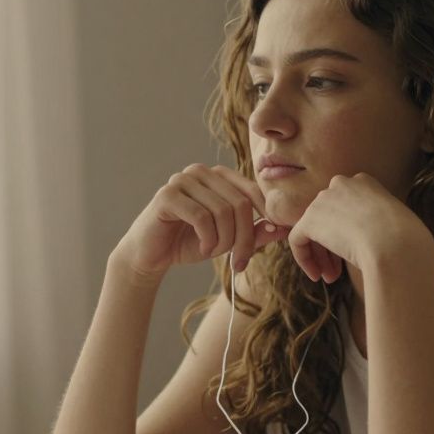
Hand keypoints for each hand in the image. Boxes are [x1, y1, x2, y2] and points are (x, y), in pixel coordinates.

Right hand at [114, 164, 289, 282]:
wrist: (150, 256)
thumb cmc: (190, 243)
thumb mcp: (228, 240)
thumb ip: (254, 233)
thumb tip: (283, 229)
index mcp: (218, 176)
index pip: (252, 192)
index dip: (263, 219)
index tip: (262, 245)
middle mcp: (201, 172)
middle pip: (240, 203)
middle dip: (244, 238)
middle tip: (239, 261)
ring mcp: (182, 180)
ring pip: (222, 211)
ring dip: (224, 241)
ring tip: (215, 253)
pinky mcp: (167, 195)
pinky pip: (201, 217)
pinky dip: (208, 239)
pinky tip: (203, 249)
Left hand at [287, 173, 432, 282]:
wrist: (396, 246)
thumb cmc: (405, 242)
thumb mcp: (393, 225)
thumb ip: (375, 225)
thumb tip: (363, 241)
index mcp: (365, 182)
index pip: (347, 208)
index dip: (348, 234)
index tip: (356, 254)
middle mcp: (342, 184)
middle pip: (328, 218)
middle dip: (332, 247)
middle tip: (338, 272)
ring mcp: (324, 199)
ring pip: (314, 230)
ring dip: (321, 256)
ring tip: (330, 279)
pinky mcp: (310, 219)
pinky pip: (298, 240)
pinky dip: (304, 259)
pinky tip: (317, 276)